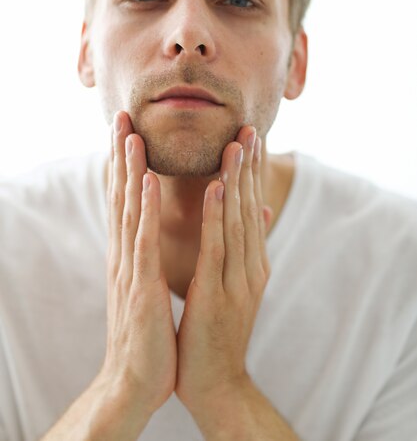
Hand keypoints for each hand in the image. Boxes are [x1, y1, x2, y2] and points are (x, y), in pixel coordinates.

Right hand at [100, 111, 176, 414]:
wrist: (137, 381)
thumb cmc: (151, 333)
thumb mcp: (154, 287)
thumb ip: (156, 258)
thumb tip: (161, 235)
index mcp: (131, 255)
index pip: (128, 202)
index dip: (126, 166)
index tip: (128, 131)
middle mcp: (125, 254)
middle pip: (122, 196)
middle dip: (121, 155)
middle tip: (120, 116)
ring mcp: (130, 268)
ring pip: (129, 209)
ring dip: (129, 169)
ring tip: (130, 133)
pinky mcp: (141, 285)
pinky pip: (144, 240)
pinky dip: (144, 208)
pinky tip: (146, 180)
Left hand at [175, 126, 270, 412]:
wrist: (216, 382)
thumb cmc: (219, 330)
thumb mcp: (239, 284)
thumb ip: (251, 247)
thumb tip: (264, 209)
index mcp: (253, 262)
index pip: (253, 207)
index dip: (252, 171)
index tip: (251, 137)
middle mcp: (251, 266)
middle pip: (250, 207)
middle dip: (249, 166)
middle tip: (249, 127)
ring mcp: (238, 281)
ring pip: (238, 220)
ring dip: (237, 179)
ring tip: (236, 144)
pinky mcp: (219, 295)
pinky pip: (218, 247)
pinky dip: (218, 215)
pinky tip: (217, 187)